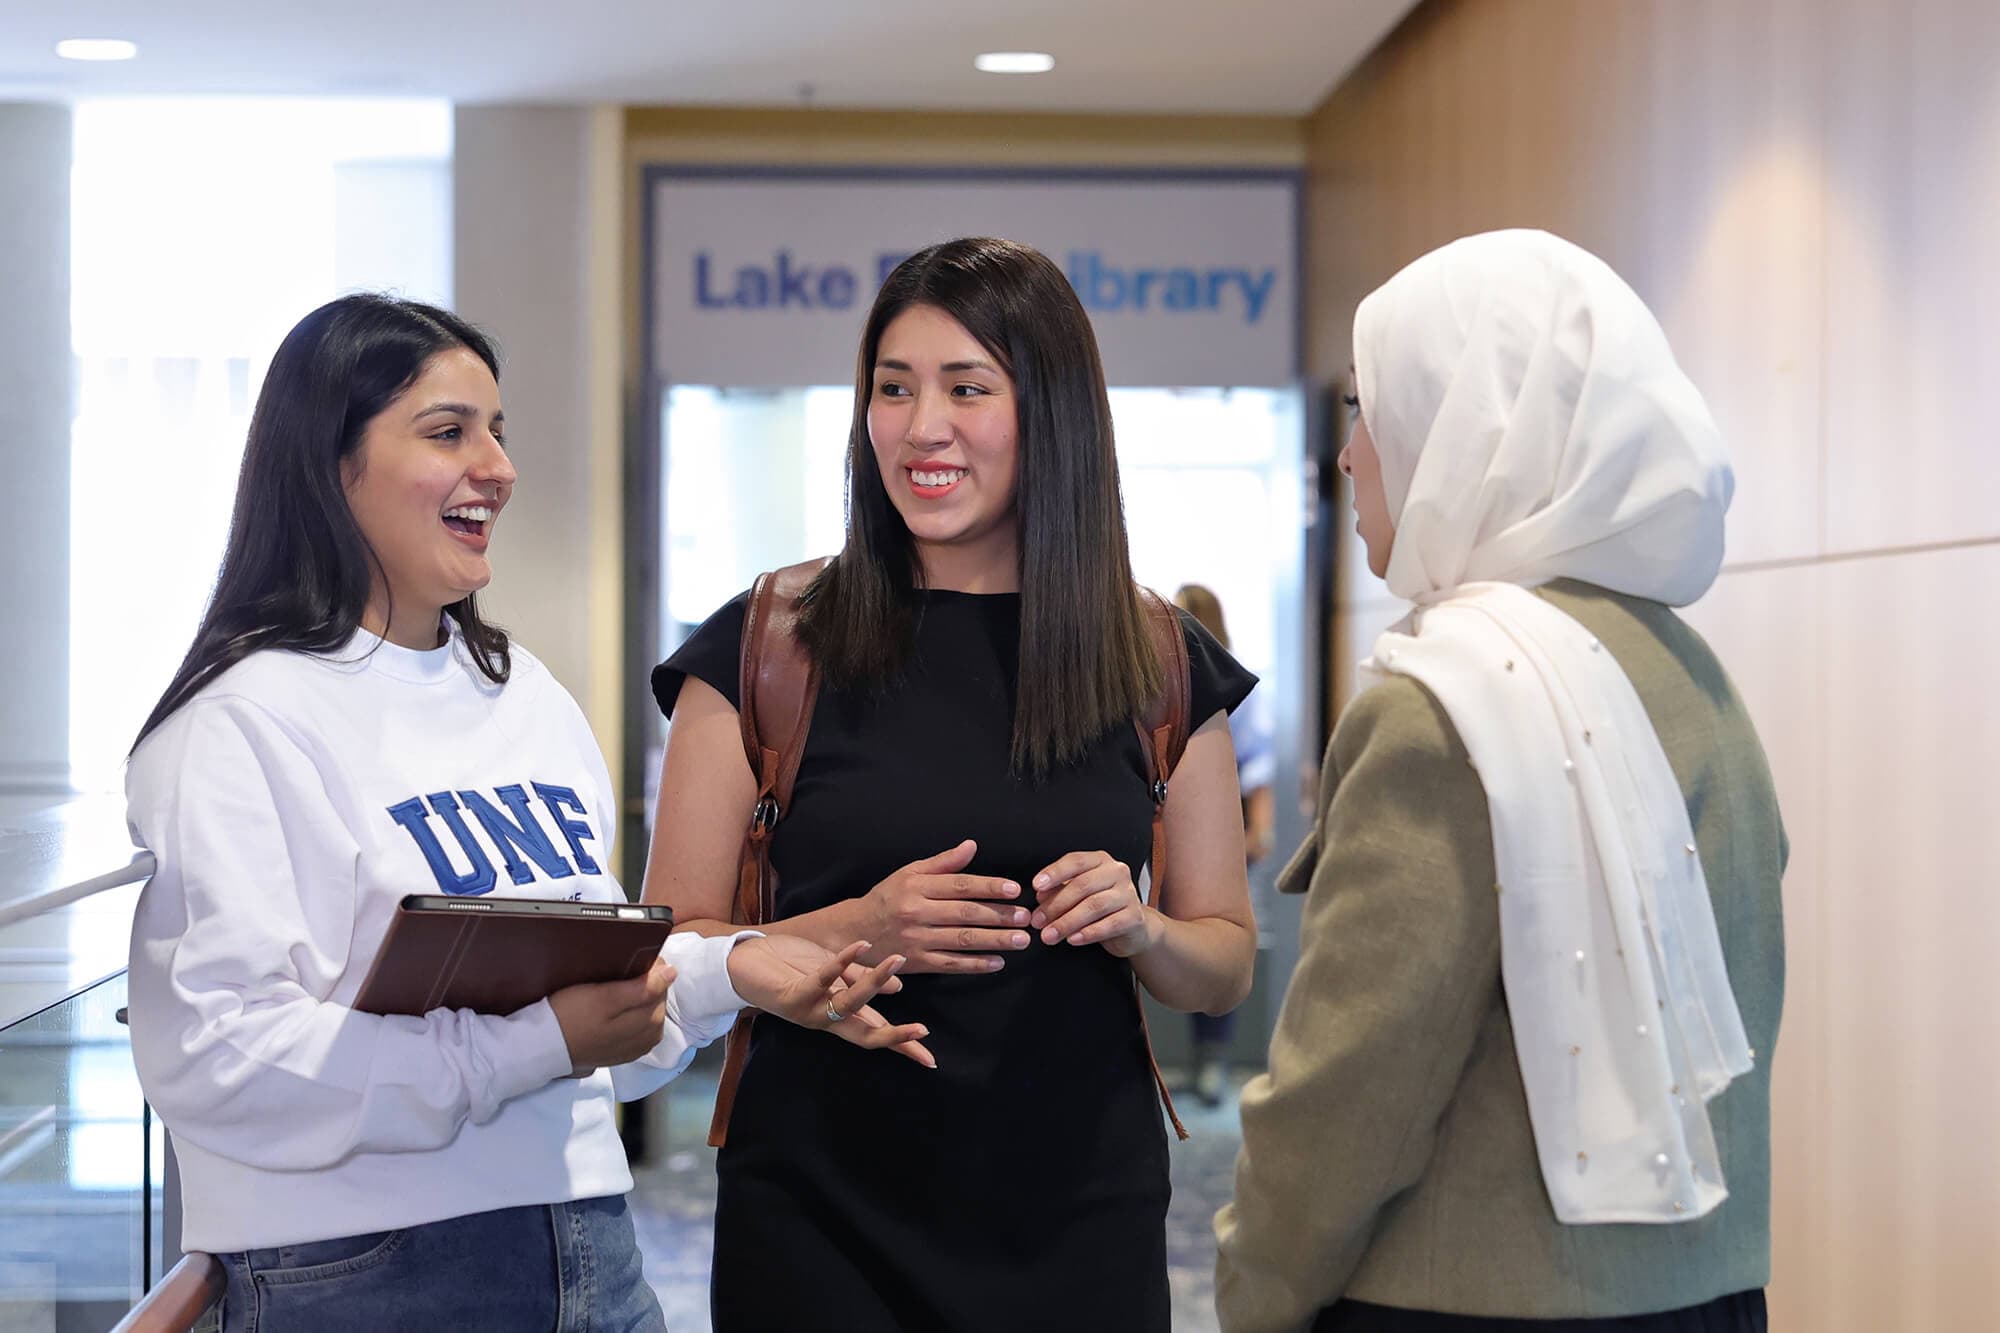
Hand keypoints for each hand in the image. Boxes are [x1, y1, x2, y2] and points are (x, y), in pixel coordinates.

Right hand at [548, 959, 674, 1075]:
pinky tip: (616, 1006)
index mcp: (650, 1022)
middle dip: (646, 982)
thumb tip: (672, 974)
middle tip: (622, 971)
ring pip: (650, 1010)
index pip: (664, 985)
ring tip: (616, 987)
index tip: (634, 958)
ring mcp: (638, 1046)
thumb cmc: (570, 1017)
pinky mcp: (625, 1050)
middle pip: (659, 998)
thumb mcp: (605, 996)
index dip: (652, 967)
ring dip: (639, 996)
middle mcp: (649, 1037)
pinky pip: (638, 1024)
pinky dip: (632, 1012)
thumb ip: (642, 988)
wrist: (544, 1045)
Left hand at [728, 935, 934, 1067]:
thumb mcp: (830, 971)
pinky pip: (823, 979)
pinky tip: (863, 946)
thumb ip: (861, 980)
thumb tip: (899, 991)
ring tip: (898, 960)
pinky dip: (844, 962)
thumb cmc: (786, 965)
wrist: (740, 962)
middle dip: (894, 1036)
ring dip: (876, 982)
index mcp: (836, 1015)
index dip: (902, 1044)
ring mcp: (809, 1009)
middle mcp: (824, 1019)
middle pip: (865, 1034)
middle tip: (922, 1032)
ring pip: (850, 1003)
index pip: (875, 1031)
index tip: (929, 1058)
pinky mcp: (792, 994)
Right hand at [858, 839, 1032, 973]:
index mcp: (917, 886)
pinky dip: (975, 964)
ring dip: (995, 940)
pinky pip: (951, 964)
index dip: (989, 886)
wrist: (854, 932)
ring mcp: (917, 939)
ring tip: (1021, 940)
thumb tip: (972, 846)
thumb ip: (942, 862)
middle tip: (1026, 917)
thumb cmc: (886, 898)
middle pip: (965, 913)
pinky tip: (997, 962)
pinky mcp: (917, 963)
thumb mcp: (908, 872)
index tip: (1015, 889)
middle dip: (999, 915)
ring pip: (962, 940)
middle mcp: (917, 912)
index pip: (960, 885)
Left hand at [1030, 851, 1164, 958]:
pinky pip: (1109, 925)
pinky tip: (1072, 940)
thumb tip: (1040, 895)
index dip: (1055, 873)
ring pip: (1094, 906)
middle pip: (1082, 885)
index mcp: (1100, 861)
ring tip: (1049, 935)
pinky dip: (1088, 933)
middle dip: (1056, 905)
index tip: (1036, 886)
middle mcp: (1117, 872)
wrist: (1132, 926)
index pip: (1076, 861)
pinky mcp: (1135, 917)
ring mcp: (1128, 894)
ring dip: (1067, 922)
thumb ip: (1059, 891)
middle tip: (1037, 921)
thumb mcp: (1078, 894)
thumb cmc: (1100, 906)